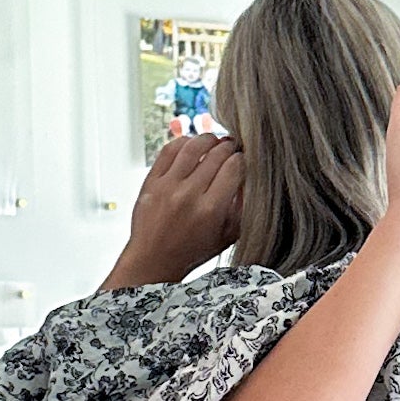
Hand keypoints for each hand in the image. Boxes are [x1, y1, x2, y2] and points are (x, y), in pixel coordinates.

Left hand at [104, 132, 246, 287]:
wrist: (154, 260)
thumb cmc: (192, 251)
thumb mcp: (227, 236)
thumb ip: (241, 208)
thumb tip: (248, 178)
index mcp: (211, 210)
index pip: (234, 168)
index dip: (243, 159)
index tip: (244, 160)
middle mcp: (189, 195)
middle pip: (217, 154)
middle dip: (229, 148)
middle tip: (233, 148)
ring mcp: (167, 186)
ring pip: (193, 146)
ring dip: (208, 139)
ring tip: (215, 142)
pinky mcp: (151, 181)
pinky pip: (169, 150)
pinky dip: (184, 142)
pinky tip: (192, 145)